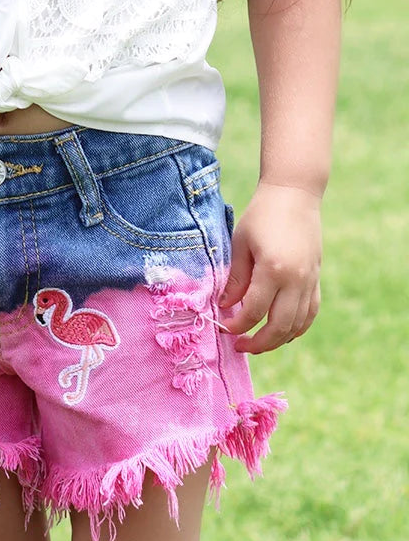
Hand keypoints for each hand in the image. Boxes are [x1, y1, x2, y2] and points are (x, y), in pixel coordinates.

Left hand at [218, 183, 321, 353]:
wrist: (295, 194)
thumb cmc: (261, 216)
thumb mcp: (240, 244)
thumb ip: (235, 279)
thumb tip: (226, 307)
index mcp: (274, 270)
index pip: (254, 312)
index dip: (237, 326)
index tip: (224, 328)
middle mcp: (296, 279)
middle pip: (279, 327)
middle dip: (257, 343)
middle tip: (239, 346)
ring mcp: (310, 280)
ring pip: (297, 325)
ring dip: (277, 340)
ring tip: (257, 344)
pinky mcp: (316, 278)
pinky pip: (310, 313)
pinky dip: (297, 328)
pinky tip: (282, 334)